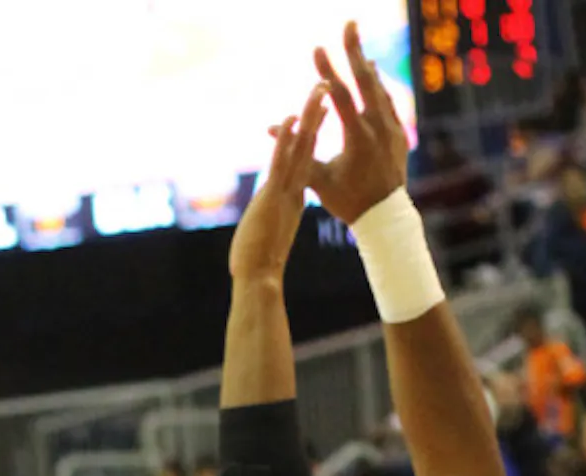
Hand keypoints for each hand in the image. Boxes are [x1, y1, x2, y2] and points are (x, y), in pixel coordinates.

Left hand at [229, 83, 329, 280]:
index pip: (305, 158)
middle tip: (328, 86)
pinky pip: (282, 162)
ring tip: (320, 88)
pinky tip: (291, 118)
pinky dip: (286, 139)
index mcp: (293, 197)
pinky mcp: (274, 196)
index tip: (322, 110)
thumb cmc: (257, 264)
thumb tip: (268, 220)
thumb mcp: (266, 233)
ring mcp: (286, 192)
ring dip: (310, 117)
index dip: (312, 134)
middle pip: (309, 145)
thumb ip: (270, 220)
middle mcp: (294, 190)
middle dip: (318, 115)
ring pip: (301, 148)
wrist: (258, 279)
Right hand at [306, 22, 409, 226]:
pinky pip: (388, 102)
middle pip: (366, 79)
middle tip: (350, 23)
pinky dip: (378, 86)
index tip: (317, 47)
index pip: (340, 95)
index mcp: (358, 136)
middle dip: (355, 49)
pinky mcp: (399, 133)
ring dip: (366, 66)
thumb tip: (271, 130)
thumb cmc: (347, 200)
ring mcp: (392, 128)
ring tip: (359, 48)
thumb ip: (296, 153)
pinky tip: (373, 77)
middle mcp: (378, 126)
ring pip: (379, 88)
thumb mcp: (318, 179)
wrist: (385, 216)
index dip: (328, 69)